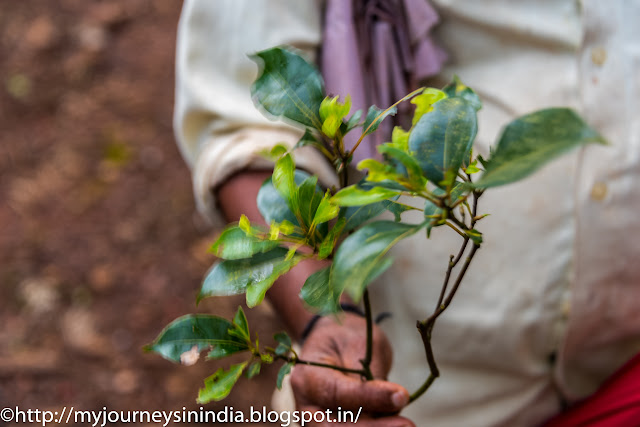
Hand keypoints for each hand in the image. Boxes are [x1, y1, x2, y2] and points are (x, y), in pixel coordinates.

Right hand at [290, 312, 414, 425]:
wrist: (334, 340)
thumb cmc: (347, 337)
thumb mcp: (360, 345)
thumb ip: (371, 375)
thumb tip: (394, 402)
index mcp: (307, 378)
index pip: (336, 394)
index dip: (369, 398)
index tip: (401, 396)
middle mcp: (307, 405)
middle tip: (407, 424)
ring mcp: (318, 420)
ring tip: (404, 423)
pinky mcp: (334, 425)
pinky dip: (376, 426)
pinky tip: (396, 422)